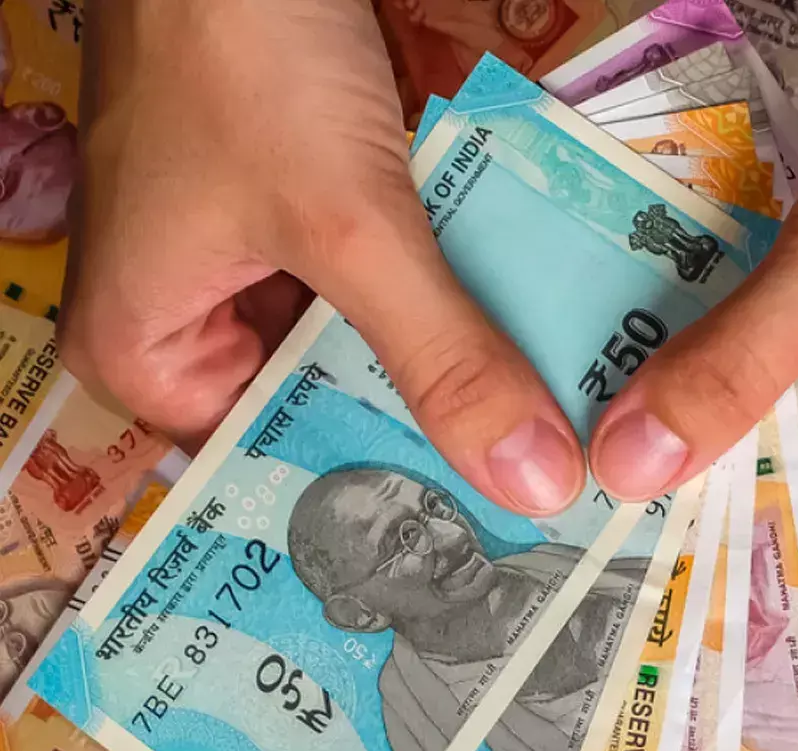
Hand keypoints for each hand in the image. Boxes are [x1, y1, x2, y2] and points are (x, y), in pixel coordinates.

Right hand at [60, 0, 584, 515]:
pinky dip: (443, 302)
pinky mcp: (309, 215)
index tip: (484, 546)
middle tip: (538, 499)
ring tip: (549, 439)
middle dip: (428, 437)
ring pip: (364, 348)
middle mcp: (191, 321)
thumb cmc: (245, 54)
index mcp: (145, 353)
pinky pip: (382, 286)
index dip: (379, 500)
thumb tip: (533, 482)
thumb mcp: (351, 223)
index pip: (271, 464)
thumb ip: (441, 353)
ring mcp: (253, 263)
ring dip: (449, 370)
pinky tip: (525, 345)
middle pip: (325, 409)